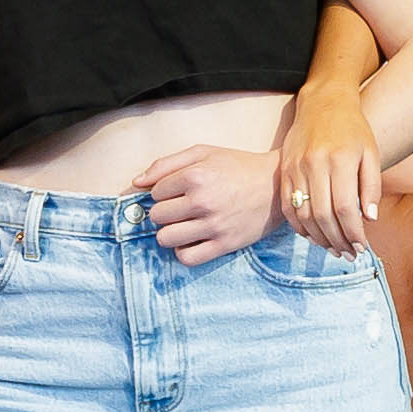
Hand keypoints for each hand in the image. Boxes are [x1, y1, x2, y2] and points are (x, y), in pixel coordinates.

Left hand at [141, 142, 279, 264]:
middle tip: (180, 208)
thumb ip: (166, 164)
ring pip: (166, 239)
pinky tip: (192, 240)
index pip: (155, 192)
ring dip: (170, 233)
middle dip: (164, 212)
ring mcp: (214, 225)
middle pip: (157, 216)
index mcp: (195, 175)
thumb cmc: (237, 166)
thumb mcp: (203, 153)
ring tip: (183, 225)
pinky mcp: (225, 244)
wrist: (276, 185)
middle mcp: (203, 201)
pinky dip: (183, 251)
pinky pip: (187, 258)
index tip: (177, 191)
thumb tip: (136, 182)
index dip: (162, 192)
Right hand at [274, 79, 383, 250]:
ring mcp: (296, 167)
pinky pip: (287, 205)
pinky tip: (312, 235)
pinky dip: (299, 225)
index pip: (346, 207)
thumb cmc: (354, 130)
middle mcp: (315, 163)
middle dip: (337, 240)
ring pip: (303, 214)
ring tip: (333, 249)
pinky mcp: (284, 169)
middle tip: (348, 254)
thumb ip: (372, 186)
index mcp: (341, 159)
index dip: (353, 232)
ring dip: (318, 238)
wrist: (324, 102)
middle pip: (323, 215)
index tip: (361, 247)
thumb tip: (369, 219)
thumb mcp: (371, 153)